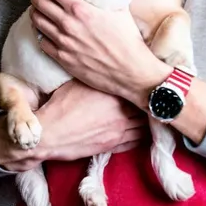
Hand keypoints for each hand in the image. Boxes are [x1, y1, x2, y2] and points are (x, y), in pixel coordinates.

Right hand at [0, 80, 147, 171]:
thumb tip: (105, 59)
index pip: (138, 85)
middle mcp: (121, 112)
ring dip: (149, 117)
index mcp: (114, 93)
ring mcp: (119, 131)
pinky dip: (143, 135)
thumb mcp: (79, 79)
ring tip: (155, 110)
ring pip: (145, 124)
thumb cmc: (61, 104)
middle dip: (150, 99)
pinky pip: (136, 141)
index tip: (151, 76)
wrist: (49, 133)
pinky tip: (146, 129)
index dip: (145, 81)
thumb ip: (97, 72)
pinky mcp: (113, 146)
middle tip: (157, 94)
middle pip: (145, 105)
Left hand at [30, 0, 170, 106]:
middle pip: (39, 0)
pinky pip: (41, 40)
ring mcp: (62, 42)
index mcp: (80, 8)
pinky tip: (44, 25)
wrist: (129, 70)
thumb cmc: (128, 38)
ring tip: (39, 3)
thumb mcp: (119, 7)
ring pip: (36, 19)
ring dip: (35, 8)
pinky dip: (39, 29)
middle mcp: (67, 24)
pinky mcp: (61, 58)